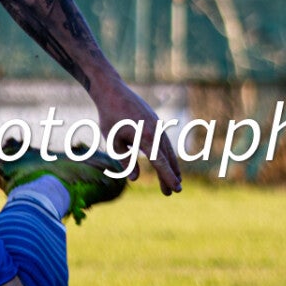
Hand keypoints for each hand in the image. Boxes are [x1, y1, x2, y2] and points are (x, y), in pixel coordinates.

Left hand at [93, 79, 183, 194]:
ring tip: (175, 180)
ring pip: (168, 150)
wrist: (113, 92)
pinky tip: (168, 162)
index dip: (167, 177)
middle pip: (166, 158)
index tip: (175, 189)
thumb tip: (135, 178)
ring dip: (171, 166)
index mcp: (146, 137)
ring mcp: (158, 125)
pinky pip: (164, 141)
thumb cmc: (110, 118)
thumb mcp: (114, 142)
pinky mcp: (156, 122)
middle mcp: (156, 131)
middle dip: (170, 176)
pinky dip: (167, 153)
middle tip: (172, 192)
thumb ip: (125, 160)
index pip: (160, 162)